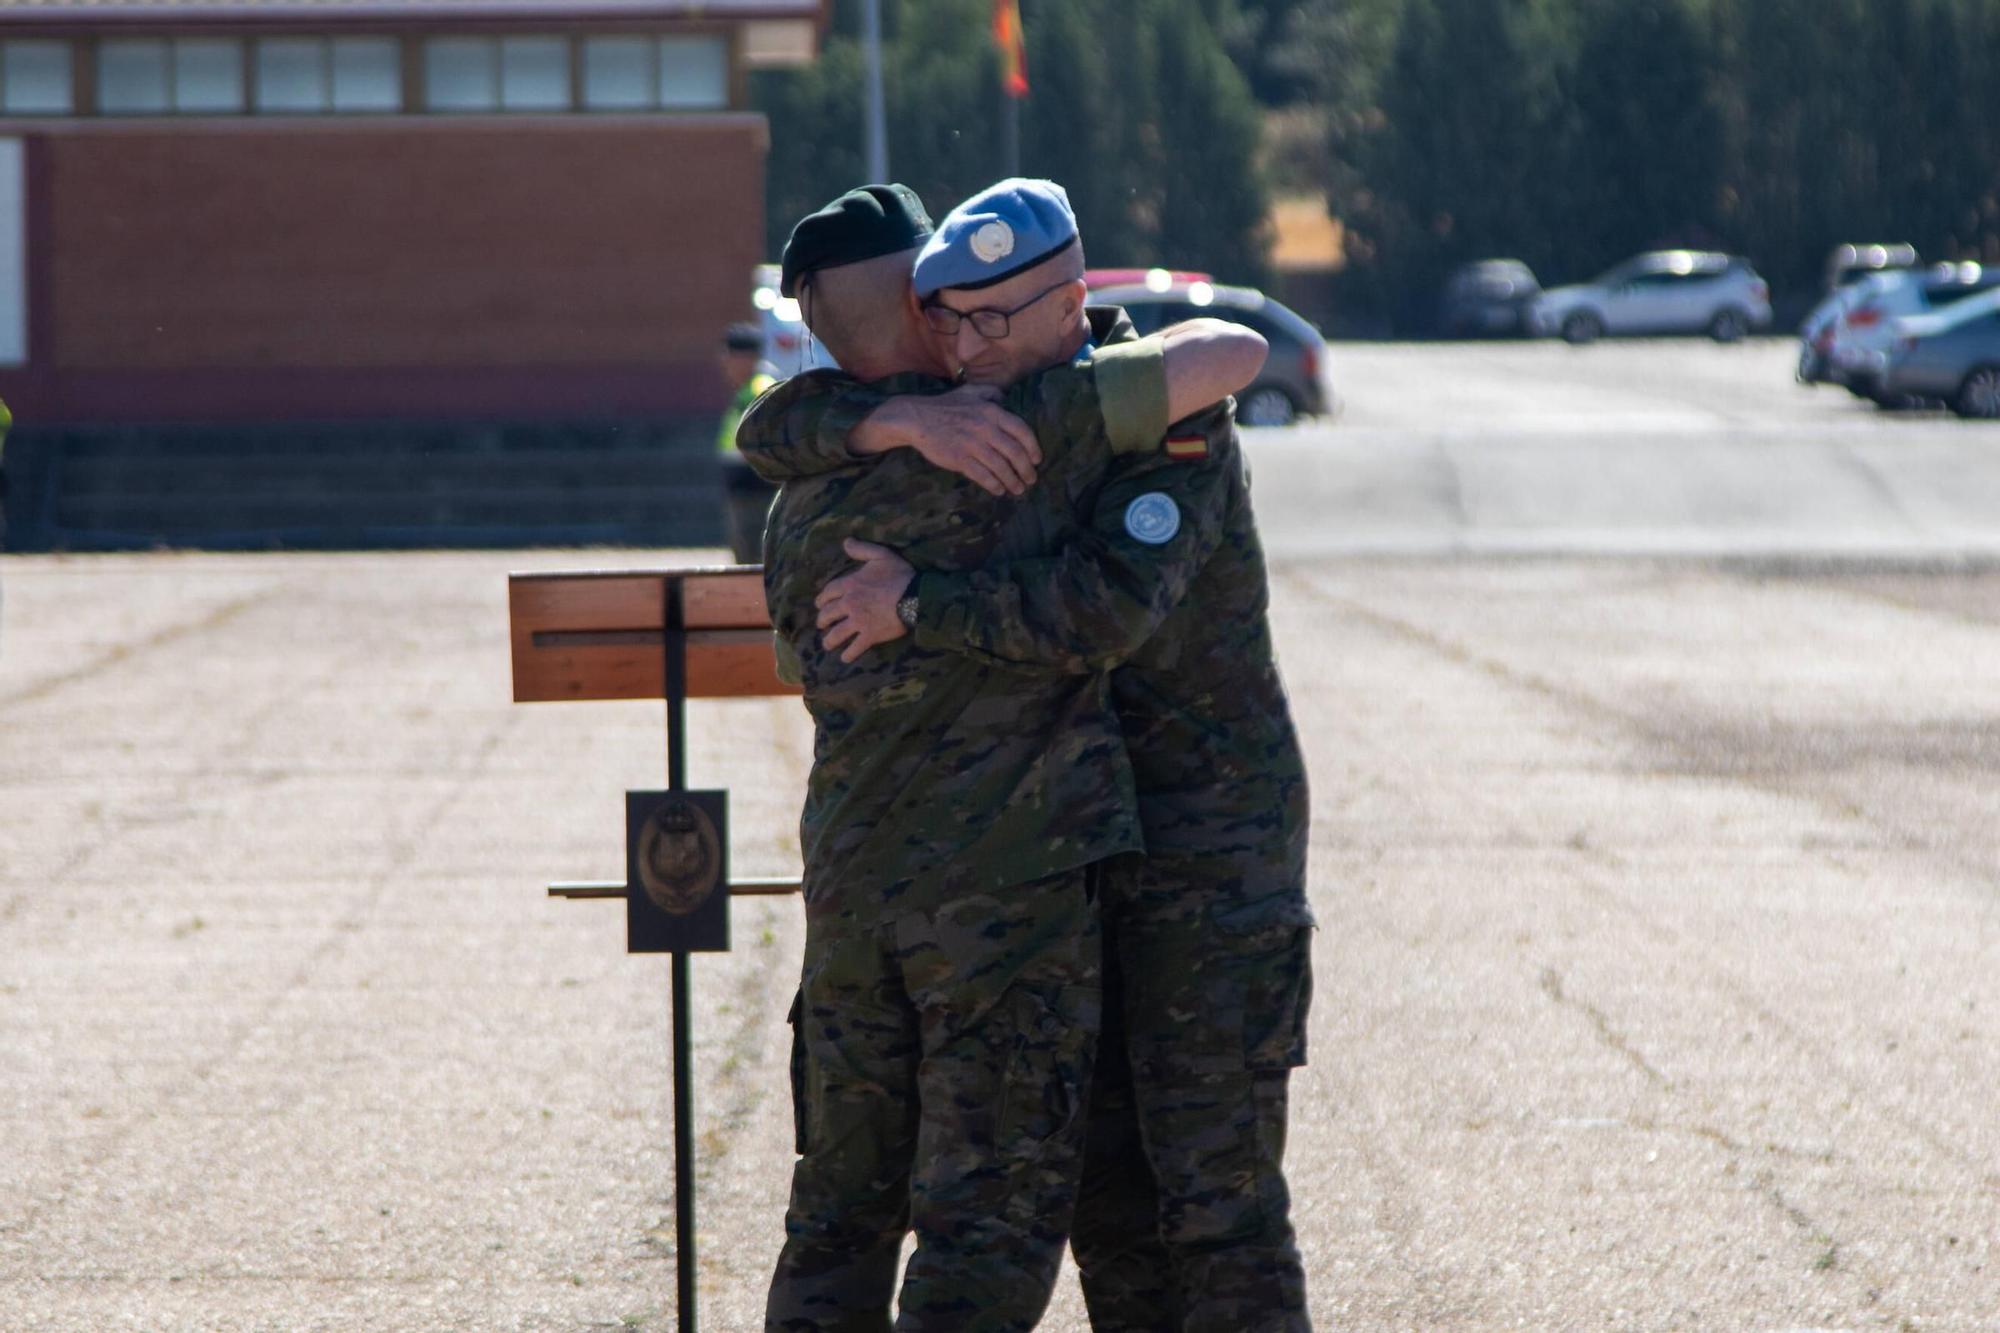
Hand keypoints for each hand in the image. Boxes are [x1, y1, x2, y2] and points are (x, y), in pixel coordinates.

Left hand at [816, 539, 916, 662]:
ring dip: (830, 640)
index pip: (828, 592)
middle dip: (822, 620)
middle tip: (821, 624)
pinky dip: (849, 654)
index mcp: (850, 584)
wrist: (914, 596)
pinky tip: (845, 658)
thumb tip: (845, 542)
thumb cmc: (899, 575)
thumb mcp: (881, 554)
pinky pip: (855, 648)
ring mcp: (858, 621)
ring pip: (837, 634)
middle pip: (828, 614)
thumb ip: (861, 549)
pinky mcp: (870, 635)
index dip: (822, 599)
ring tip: (827, 644)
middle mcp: (849, 604)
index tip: (819, 605)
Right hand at [854, 385, 1041, 496]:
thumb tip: (1006, 396)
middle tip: (1031, 480)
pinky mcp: (959, 459)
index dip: (1033, 448)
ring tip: (1018, 489)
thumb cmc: (945, 406)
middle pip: (1015, 453)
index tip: (1037, 460)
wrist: (916, 418)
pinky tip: (999, 490)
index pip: (1022, 430)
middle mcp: (985, 427)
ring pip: (1001, 467)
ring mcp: (972, 444)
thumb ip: (990, 392)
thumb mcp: (970, 392)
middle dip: (1026, 470)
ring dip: (1013, 481)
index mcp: (991, 411)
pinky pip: (983, 476)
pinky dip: (995, 485)